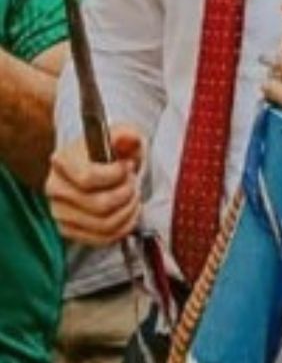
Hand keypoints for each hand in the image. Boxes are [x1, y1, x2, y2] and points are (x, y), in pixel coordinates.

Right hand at [45, 124, 143, 245]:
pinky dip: (124, 227)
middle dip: (127, 193)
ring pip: (104, 224)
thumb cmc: (107, 150)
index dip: (116, 175)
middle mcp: (56, 189)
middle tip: (134, 182)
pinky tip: (130, 211)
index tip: (128, 166)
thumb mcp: (121, 134)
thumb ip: (128, 135)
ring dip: (128, 210)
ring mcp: (60, 213)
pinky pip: (102, 239)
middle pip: (99, 204)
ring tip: (133, 195)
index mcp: (63, 162)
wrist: (94, 164)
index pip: (88, 178)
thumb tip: (129, 139)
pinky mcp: (69, 231)